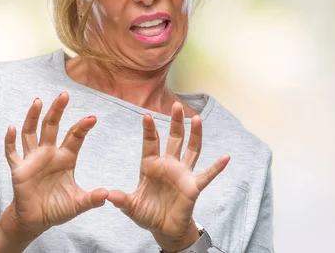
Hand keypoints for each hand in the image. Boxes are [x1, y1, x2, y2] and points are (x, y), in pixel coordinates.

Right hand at [1, 92, 107, 240]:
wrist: (36, 220)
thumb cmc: (57, 207)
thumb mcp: (77, 204)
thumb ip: (91, 199)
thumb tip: (107, 195)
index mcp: (66, 158)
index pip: (75, 137)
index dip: (82, 127)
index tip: (92, 118)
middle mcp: (49, 154)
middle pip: (52, 127)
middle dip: (57, 111)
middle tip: (64, 95)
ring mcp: (32, 159)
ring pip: (31, 133)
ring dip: (33, 117)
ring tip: (38, 101)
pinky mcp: (18, 169)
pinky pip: (12, 153)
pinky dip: (10, 141)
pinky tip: (11, 128)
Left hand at [106, 101, 229, 251]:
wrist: (164, 229)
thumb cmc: (148, 213)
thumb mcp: (131, 207)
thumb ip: (121, 200)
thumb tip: (109, 195)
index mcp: (151, 166)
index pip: (151, 143)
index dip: (149, 130)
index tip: (147, 115)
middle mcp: (169, 165)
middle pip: (174, 139)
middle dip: (176, 122)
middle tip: (176, 105)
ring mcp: (183, 174)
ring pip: (191, 149)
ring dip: (195, 134)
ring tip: (197, 118)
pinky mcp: (193, 186)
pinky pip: (207, 175)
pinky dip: (217, 167)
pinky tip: (226, 157)